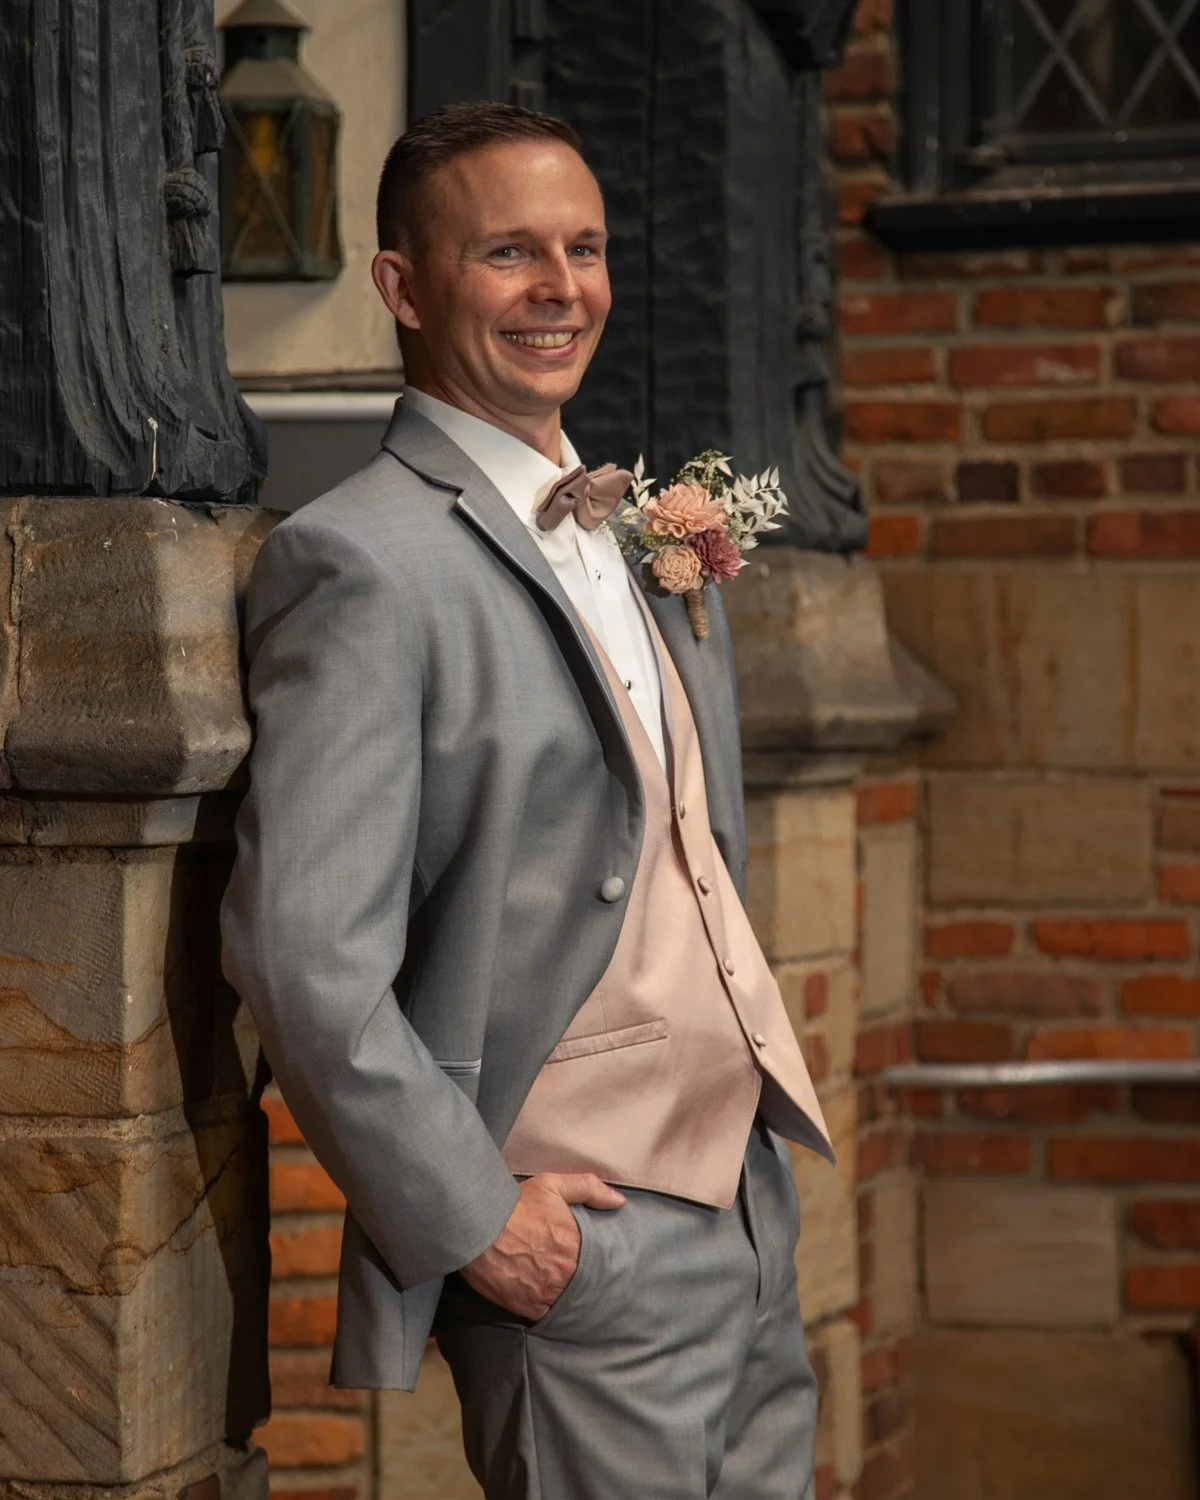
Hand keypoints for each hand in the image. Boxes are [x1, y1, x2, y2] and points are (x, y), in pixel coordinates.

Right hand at [461, 1172, 624, 1320]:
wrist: (477, 1227)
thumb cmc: (515, 1205)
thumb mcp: (553, 1185)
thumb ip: (589, 1189)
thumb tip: (619, 1202)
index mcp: (577, 1244)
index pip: (603, 1261)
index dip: (604, 1264)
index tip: (602, 1263)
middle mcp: (566, 1272)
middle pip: (588, 1285)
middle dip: (589, 1283)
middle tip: (586, 1280)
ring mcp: (548, 1294)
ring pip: (571, 1303)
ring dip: (572, 1299)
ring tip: (571, 1294)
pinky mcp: (529, 1308)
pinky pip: (549, 1317)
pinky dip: (552, 1311)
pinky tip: (551, 1304)